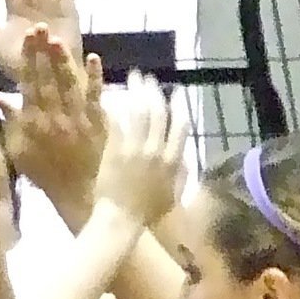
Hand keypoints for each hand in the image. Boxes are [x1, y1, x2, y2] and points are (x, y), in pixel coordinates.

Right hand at [0, 23, 105, 206]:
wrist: (75, 194)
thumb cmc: (44, 172)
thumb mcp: (18, 149)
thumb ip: (8, 119)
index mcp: (33, 122)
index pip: (28, 84)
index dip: (28, 59)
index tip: (27, 37)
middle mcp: (53, 118)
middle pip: (47, 80)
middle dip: (43, 52)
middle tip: (40, 27)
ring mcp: (77, 120)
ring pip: (69, 85)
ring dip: (63, 61)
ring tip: (58, 38)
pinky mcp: (98, 124)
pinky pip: (96, 98)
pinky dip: (95, 78)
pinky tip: (94, 57)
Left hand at [94, 71, 189, 226]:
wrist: (122, 219)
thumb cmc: (147, 213)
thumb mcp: (173, 195)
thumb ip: (181, 175)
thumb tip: (185, 159)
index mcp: (174, 161)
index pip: (181, 126)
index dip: (179, 106)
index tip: (176, 93)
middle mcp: (157, 151)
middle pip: (159, 113)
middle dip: (155, 92)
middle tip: (148, 79)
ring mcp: (136, 149)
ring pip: (140, 112)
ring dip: (137, 92)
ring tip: (133, 78)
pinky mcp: (116, 150)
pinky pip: (118, 122)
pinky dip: (117, 106)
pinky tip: (114, 94)